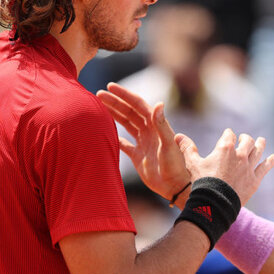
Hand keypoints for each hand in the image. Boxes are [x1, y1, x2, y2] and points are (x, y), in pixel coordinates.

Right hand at [96, 83, 189, 200]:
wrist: (175, 187)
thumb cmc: (175, 166)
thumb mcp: (168, 144)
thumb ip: (162, 124)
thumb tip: (158, 103)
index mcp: (156, 125)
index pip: (137, 105)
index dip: (124, 95)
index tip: (110, 87)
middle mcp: (150, 132)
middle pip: (129, 112)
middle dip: (115, 102)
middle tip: (98, 94)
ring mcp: (144, 143)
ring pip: (126, 124)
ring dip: (114, 115)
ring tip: (99, 107)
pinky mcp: (139, 156)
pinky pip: (125, 143)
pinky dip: (116, 137)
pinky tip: (105, 132)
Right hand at [176, 129, 273, 205]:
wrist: (215, 202)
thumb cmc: (202, 182)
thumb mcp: (193, 164)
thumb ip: (187, 148)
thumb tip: (177, 135)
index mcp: (225, 148)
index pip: (229, 135)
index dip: (228, 134)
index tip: (228, 134)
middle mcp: (240, 154)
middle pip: (247, 141)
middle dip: (245, 138)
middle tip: (244, 138)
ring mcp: (249, 167)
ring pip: (258, 151)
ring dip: (260, 145)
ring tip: (262, 141)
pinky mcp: (254, 179)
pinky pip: (265, 167)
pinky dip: (270, 161)